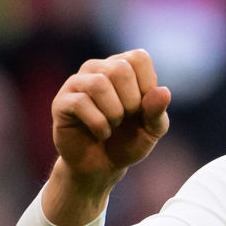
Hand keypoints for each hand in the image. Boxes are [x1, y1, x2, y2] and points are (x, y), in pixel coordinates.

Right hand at [51, 49, 171, 189]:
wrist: (101, 166)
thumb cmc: (127, 142)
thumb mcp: (151, 130)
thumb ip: (158, 111)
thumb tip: (163, 91)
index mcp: (121, 67)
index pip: (139, 58)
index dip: (147, 86)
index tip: (141, 108)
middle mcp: (97, 69)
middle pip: (120, 69)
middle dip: (131, 101)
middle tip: (125, 118)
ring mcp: (76, 83)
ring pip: (99, 83)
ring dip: (114, 113)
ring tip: (112, 125)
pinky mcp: (61, 102)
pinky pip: (81, 103)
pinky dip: (99, 125)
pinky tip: (101, 133)